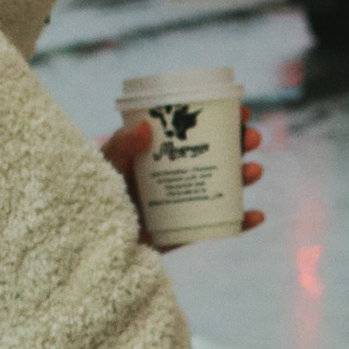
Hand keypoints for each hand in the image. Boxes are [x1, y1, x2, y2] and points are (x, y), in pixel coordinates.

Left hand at [104, 109, 266, 244]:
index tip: (242, 111)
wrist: (92, 236)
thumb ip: (120, 146)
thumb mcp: (107, 164)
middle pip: (218, 156)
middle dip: (241, 146)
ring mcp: (185, 202)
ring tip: (255, 171)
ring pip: (223, 188)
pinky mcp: (186, 231)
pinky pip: (218, 226)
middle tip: (254, 139)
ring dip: (244, 177)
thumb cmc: (96, 193)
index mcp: (164, 152)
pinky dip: (241, 222)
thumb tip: (144, 127)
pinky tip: (257, 215)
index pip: (198, 130)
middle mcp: (179, 174)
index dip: (223, 119)